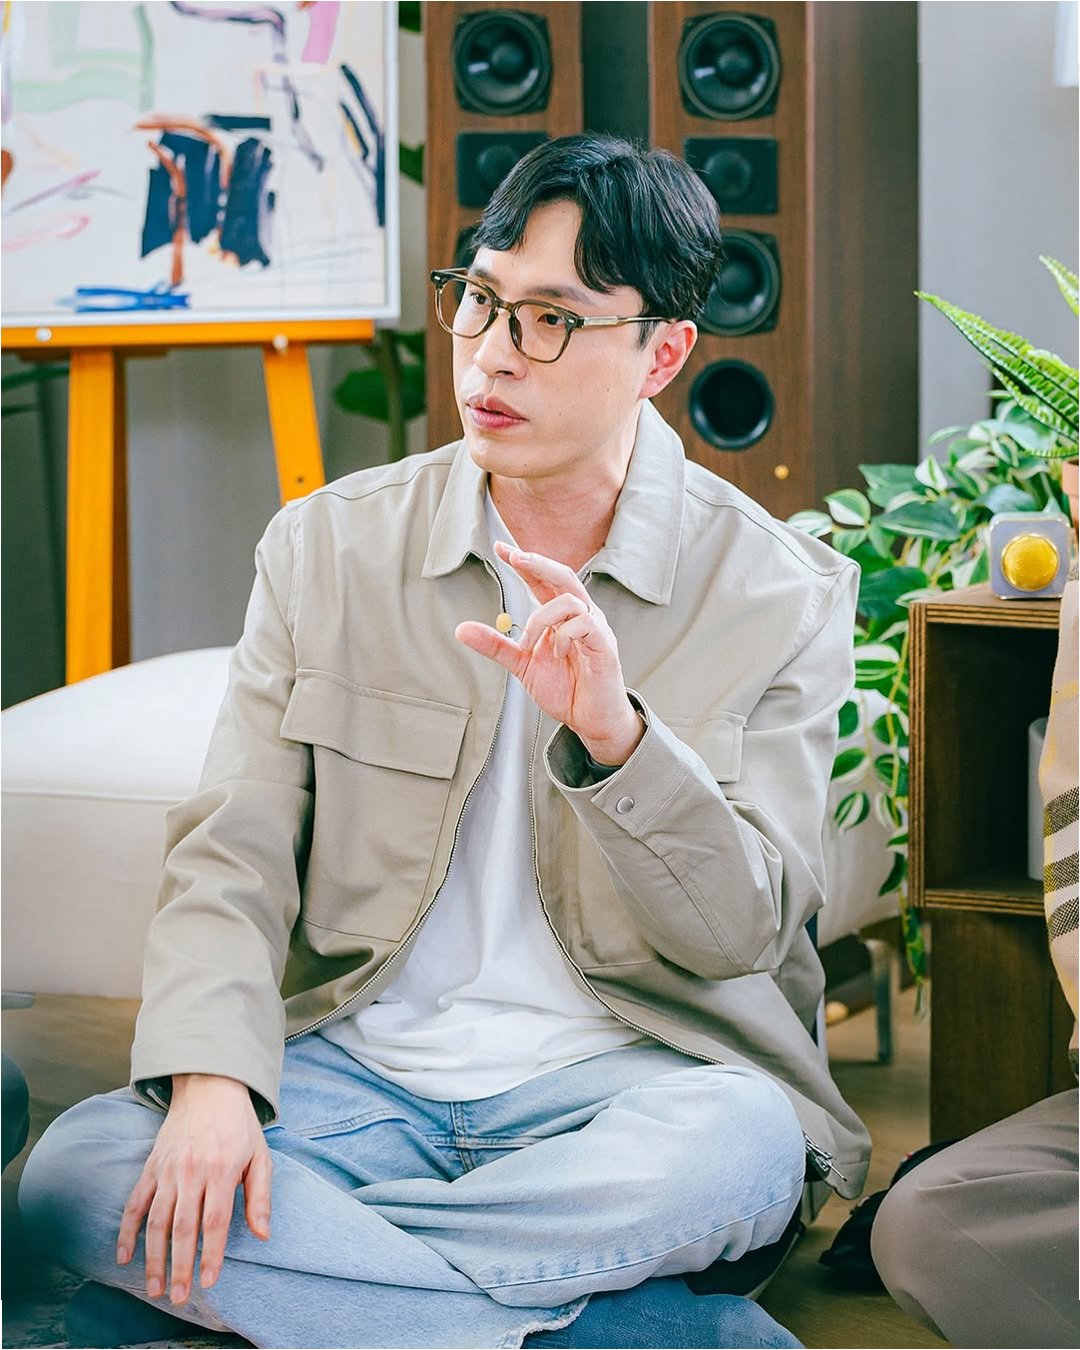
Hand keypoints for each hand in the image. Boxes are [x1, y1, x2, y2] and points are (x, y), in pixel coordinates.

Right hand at [116, 1074, 270, 1305]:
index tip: (208, 1282)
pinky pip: (135, 1203)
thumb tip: (263, 1234)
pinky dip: (127, 1230)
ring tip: (155, 1288)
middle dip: (180, 1266)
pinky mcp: (151, 1167)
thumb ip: (260, 1196)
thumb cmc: (239, 1125)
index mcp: (221, 1170)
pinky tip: (124, 1256)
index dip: (211, 1254)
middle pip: (183, 1228)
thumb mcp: (260, 1155)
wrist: (209, 1086)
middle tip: (179, 1298)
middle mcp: (191, 1171)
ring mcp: (168, 1170)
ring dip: (153, 1258)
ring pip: (156, 1221)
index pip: (214, 1221)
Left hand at [455, 542, 644, 764]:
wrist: (590, 720)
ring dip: (542, 619)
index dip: (524, 563)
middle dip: (539, 564)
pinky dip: (565, 635)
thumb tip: (461, 629)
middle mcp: (581, 615)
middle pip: (563, 576)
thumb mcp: (522, 665)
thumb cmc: (566, 689)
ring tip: (532, 644)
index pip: (542, 581)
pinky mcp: (605, 645)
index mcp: (561, 617)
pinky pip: (586, 624)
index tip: (500, 548)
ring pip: (569, 601)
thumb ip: (496, 645)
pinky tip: (558, 654)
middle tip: (515, 557)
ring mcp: (596, 628)